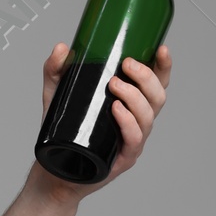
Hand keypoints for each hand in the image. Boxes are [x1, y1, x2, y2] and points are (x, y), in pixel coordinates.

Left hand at [32, 41, 171, 200]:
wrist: (52, 168)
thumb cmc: (62, 131)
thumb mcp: (57, 93)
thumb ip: (56, 69)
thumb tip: (61, 47)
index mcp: (131, 103)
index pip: (157, 83)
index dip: (163, 67)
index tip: (161, 49)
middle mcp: (137, 121)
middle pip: (157, 97)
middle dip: (146, 77)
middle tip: (125, 65)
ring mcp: (132, 141)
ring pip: (147, 116)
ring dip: (134, 97)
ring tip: (113, 84)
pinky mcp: (122, 159)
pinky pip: (134, 139)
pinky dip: (128, 123)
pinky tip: (116, 110)